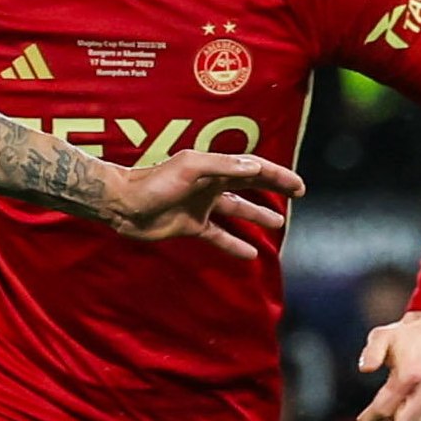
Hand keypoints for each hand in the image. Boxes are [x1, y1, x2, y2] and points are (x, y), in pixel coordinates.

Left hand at [100, 150, 304, 256]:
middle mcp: (210, 184)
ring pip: (237, 210)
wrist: (122, 204)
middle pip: (250, 185)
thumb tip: (256, 167)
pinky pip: (218, 236)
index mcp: (213, 167)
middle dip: (273, 188)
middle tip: (297, 195)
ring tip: (278, 224)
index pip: (253, 169)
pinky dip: (234, 245)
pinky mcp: (190, 226)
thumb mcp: (189, 168)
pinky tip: (250, 254)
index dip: (277, 175)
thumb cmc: (153, 183)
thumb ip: (222, 166)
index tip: (298, 186)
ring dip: (257, 216)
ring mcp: (201, 206)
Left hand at [355, 310, 420, 420]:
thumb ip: (371, 352)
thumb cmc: (405, 336)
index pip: (385, 408)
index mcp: (410, 371)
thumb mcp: (382, 336)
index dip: (371, 416)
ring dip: (414, 415)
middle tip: (394, 400)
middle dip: (394, 414)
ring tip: (411, 397)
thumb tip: (365, 369)